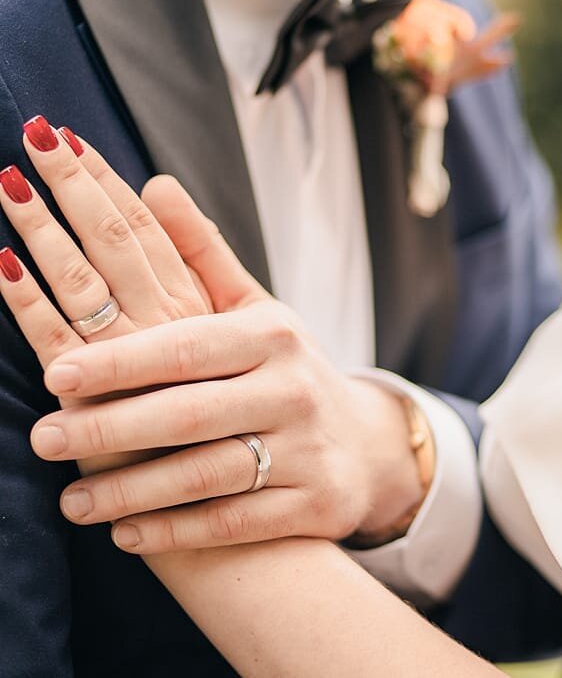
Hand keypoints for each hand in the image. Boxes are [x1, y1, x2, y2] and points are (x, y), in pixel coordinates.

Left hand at [0, 117, 422, 551]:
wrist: (360, 443)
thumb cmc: (284, 368)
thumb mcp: (252, 307)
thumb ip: (199, 252)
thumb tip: (152, 182)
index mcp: (272, 334)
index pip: (187, 346)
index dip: (122, 361)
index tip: (57, 374)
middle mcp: (293, 389)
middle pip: (192, 412)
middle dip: (112, 429)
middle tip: (44, 437)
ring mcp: (306, 451)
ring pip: (209, 475)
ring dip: (134, 492)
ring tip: (70, 502)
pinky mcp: (312, 505)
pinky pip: (236, 523)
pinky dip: (177, 531)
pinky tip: (124, 535)